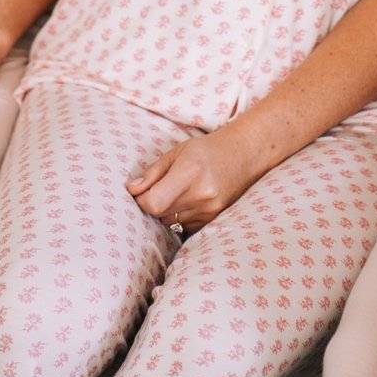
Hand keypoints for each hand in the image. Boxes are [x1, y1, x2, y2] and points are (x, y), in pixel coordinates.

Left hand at [128, 122, 272, 233]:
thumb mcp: (177, 152)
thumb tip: (132, 190)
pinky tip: (190, 200)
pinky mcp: (214, 220)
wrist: (244, 156)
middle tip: (160, 188)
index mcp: (189, 172)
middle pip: (160, 214)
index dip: (142, 200)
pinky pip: (185, 226)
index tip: (142, 192)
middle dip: (153, 204)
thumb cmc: (207, 150)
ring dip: (167, 211)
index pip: (153, 203)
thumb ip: (153, 172)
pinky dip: (181, 217)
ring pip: (171, 222)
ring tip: (179, 192)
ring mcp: (210, 211)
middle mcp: (202, 195)